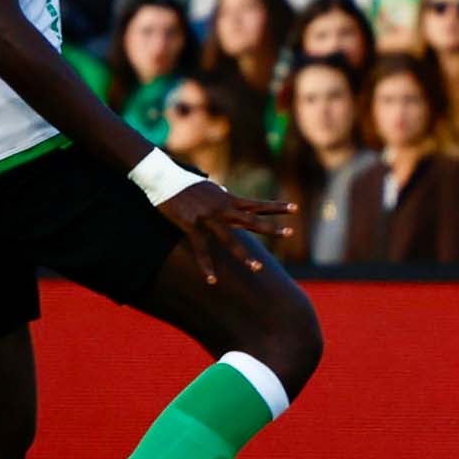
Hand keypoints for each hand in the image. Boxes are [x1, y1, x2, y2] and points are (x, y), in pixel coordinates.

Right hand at [157, 180, 296, 280]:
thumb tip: (227, 191)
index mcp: (227, 199)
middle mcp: (222, 207)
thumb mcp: (207, 186)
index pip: (257, 204)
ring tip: (258, 268)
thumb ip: (220, 193)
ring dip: (244, 255)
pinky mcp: (191, 225)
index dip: (276, 206)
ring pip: (230, 238)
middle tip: (290, 233)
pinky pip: (201, 249)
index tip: (295, 208)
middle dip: (271, 227)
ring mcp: (208, 217)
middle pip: (251, 219)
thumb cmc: (184, 182)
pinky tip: (212, 280)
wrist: (163, 177)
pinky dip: (206, 266)